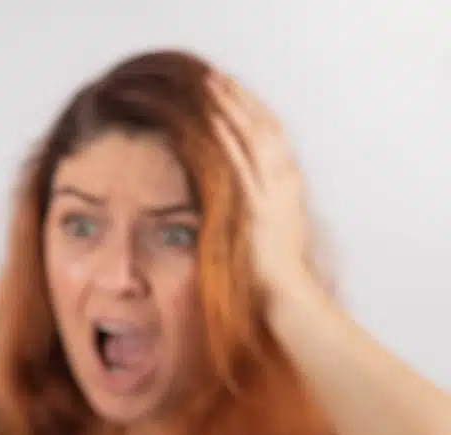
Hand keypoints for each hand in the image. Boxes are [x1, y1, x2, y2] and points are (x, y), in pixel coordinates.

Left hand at [205, 70, 314, 301]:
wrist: (283, 295)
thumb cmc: (269, 273)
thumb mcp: (263, 230)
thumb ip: (252, 208)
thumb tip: (232, 198)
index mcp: (287, 184)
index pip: (269, 135)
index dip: (249, 110)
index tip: (230, 91)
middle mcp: (284, 180)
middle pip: (262, 125)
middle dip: (238, 99)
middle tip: (215, 77)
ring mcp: (273, 190)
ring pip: (252, 136)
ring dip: (230, 108)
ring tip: (209, 85)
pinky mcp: (257, 203)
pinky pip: (240, 162)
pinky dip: (227, 137)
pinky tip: (211, 119)